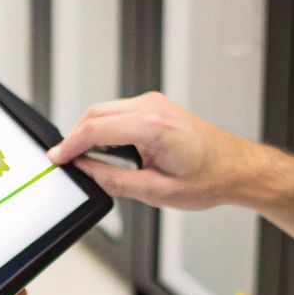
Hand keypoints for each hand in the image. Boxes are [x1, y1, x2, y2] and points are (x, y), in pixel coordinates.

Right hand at [47, 91, 281, 210]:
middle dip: (75, 137)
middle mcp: (152, 106)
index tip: (57, 159)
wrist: (236, 168)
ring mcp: (154, 103)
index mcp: (153, 125)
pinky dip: (104, 128)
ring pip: (104, 111)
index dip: (70, 145)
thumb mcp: (157, 191)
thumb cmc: (209, 178)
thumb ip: (115, 180)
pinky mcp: (155, 106)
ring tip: (83, 159)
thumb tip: (86, 172)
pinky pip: (118, 112)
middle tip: (64, 161)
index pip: (96, 129)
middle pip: (95, 114)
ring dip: (90, 132)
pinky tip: (103, 148)